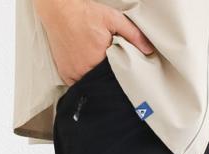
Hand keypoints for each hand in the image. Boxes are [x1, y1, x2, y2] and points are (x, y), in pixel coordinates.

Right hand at [34, 0, 153, 85]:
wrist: (60, 12)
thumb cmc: (86, 15)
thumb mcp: (113, 19)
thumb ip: (132, 34)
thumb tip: (148, 50)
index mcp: (100, 60)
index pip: (116, 77)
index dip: (121, 75)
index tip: (124, 72)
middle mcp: (85, 71)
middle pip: (102, 83)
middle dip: (108, 78)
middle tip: (110, 69)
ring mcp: (74, 75)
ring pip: (90, 86)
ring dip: (95, 80)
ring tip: (97, 67)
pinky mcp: (65, 75)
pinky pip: (77, 85)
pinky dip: (83, 80)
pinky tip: (86, 70)